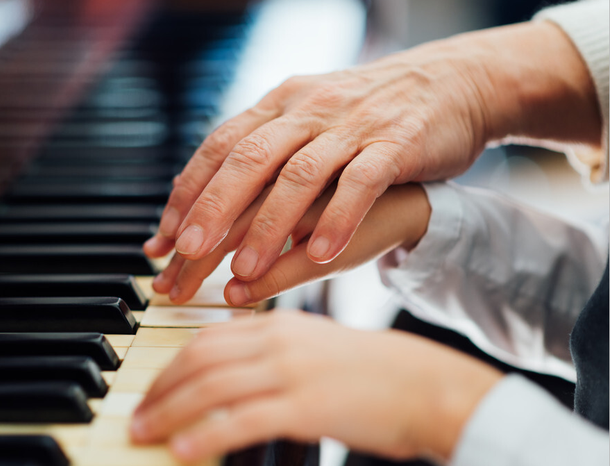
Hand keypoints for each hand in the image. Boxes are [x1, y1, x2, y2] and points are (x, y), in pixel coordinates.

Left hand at [130, 311, 502, 462]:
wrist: (421, 384)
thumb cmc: (371, 372)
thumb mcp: (315, 349)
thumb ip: (274, 354)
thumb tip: (234, 377)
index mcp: (280, 324)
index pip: (208, 338)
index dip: (172, 365)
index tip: (154, 388)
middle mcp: (279, 341)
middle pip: (201, 359)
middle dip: (160, 387)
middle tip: (137, 413)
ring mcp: (291, 370)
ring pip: (211, 386)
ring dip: (170, 411)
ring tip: (144, 433)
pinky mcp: (305, 405)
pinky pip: (241, 419)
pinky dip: (205, 434)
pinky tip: (183, 448)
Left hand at [144, 21, 600, 280]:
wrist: (447, 82)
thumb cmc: (368, 116)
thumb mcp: (309, 121)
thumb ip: (268, 155)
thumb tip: (217, 203)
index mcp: (280, 105)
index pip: (218, 149)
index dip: (186, 195)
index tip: (163, 242)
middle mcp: (307, 111)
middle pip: (248, 160)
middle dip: (212, 211)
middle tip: (187, 258)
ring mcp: (351, 125)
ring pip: (299, 176)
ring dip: (268, 225)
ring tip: (246, 272)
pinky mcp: (394, 143)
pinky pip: (360, 183)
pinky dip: (337, 220)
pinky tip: (318, 256)